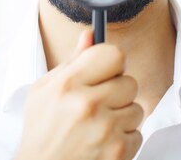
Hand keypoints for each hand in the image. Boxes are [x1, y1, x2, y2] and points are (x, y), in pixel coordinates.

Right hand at [14, 30, 142, 159]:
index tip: (106, 72)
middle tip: (98, 105)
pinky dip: (124, 140)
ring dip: (122, 117)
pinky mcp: (118, 152)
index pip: (114, 54)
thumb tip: (91, 34)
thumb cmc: (42, 131)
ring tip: (98, 127)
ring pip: (137, 109)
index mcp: (68, 84)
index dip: (112, 63)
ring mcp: (105, 129)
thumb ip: (73, 62)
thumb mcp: (45, 90)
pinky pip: (138, 134)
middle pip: (129, 82)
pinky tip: (102, 143)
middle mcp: (87, 104)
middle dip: (117, 93)